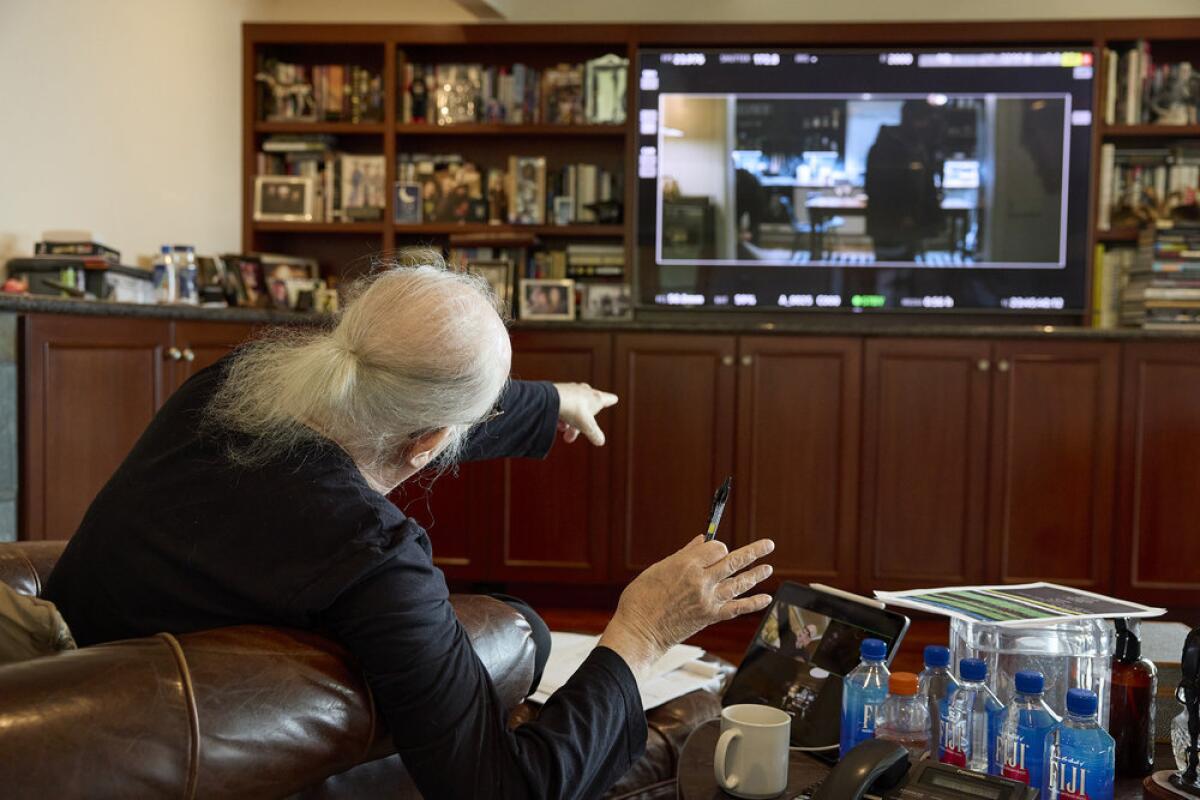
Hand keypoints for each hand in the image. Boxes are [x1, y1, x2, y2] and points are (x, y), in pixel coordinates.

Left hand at [553, 382, 617, 445]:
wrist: (552, 398)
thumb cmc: (573, 409)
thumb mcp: (587, 426)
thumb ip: (595, 434)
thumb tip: (601, 441)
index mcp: (596, 398)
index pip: (607, 399)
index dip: (610, 400)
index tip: (614, 399)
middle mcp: (585, 391)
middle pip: (587, 410)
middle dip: (580, 425)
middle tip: (570, 438)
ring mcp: (571, 390)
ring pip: (573, 409)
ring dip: (568, 422)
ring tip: (562, 430)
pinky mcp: (558, 391)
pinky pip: (562, 406)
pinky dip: (560, 415)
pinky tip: (555, 423)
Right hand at [598, 536, 774, 680]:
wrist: (639, 632)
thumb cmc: (641, 598)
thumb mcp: (658, 569)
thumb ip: (684, 554)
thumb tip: (702, 540)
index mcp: (686, 565)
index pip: (717, 548)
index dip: (718, 547)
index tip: (715, 550)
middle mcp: (701, 581)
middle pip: (734, 561)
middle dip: (754, 551)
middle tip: (769, 544)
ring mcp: (708, 600)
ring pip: (740, 583)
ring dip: (757, 574)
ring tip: (769, 568)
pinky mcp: (710, 617)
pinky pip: (737, 608)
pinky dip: (753, 603)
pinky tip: (766, 598)